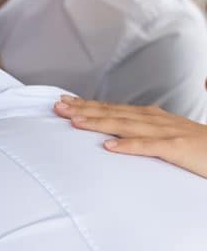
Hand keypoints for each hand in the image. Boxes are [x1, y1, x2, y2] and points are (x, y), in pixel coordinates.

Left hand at [55, 95, 206, 177]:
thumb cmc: (198, 148)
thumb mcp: (166, 136)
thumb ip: (143, 132)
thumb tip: (114, 135)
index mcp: (152, 117)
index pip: (113, 109)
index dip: (87, 105)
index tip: (63, 102)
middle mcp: (156, 120)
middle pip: (113, 113)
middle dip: (83, 109)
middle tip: (56, 107)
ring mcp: (166, 132)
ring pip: (126, 125)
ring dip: (98, 122)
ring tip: (73, 122)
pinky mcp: (177, 148)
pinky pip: (150, 147)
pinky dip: (129, 146)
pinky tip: (109, 147)